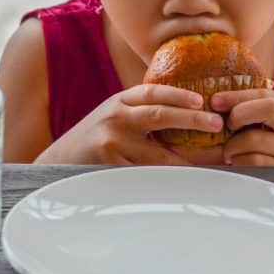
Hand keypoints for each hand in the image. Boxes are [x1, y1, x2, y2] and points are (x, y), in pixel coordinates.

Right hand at [34, 84, 224, 164]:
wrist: (57, 162)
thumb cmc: (95, 138)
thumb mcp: (114, 115)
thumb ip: (140, 111)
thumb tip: (185, 113)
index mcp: (120, 101)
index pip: (153, 91)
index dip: (179, 94)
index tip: (201, 99)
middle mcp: (116, 117)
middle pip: (160, 115)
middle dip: (192, 119)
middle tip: (217, 123)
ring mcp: (112, 141)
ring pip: (157, 153)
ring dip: (185, 159)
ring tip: (209, 161)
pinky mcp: (109, 166)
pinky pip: (144, 174)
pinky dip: (164, 179)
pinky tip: (181, 181)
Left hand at [211, 90, 273, 165]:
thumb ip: (256, 114)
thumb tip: (219, 105)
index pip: (265, 95)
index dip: (237, 96)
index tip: (215, 101)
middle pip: (268, 108)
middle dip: (239, 115)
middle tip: (227, 127)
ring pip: (254, 139)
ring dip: (232, 145)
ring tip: (230, 150)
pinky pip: (254, 163)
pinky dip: (239, 161)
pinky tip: (239, 162)